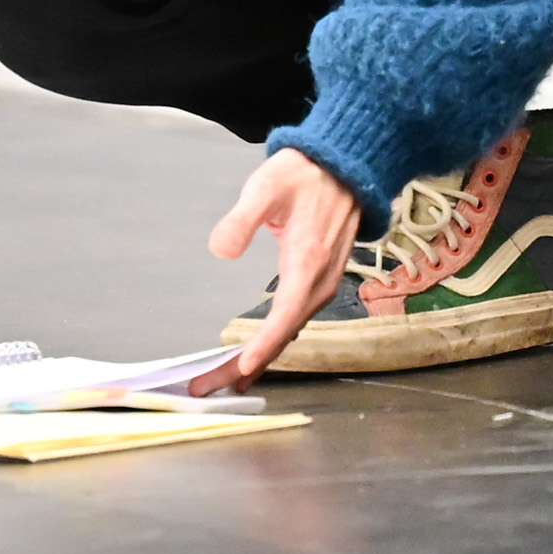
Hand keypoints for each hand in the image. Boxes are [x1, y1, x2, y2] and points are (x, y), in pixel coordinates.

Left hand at [202, 148, 361, 385]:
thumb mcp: (267, 186)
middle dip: (243, 366)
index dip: (261, 347)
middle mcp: (318, 282)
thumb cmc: (305, 174)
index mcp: (307, 263)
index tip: (238, 371)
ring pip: (288, 333)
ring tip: (220, 381)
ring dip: (256, 359)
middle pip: (282, 336)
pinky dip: (272, 344)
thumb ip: (242, 218)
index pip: (283, 317)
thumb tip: (220, 250)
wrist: (347, 166)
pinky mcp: (318, 282)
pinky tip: (252, 355)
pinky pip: (293, 321)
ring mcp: (322, 284)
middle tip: (205, 387)